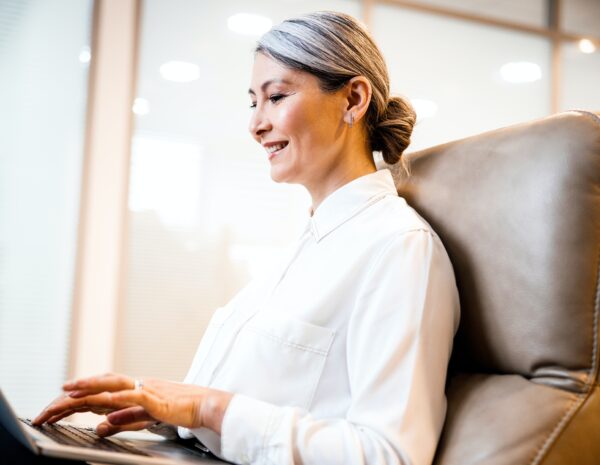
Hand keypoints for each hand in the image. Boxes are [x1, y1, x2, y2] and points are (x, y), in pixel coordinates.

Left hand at [32, 373, 232, 435]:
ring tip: (72, 393)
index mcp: (135, 388)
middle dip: (80, 387)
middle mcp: (138, 384)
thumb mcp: (145, 417)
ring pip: (115, 386)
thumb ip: (123, 420)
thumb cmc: (179, 409)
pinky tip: (105, 405)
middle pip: (104, 382)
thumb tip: (99, 427)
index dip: (84, 390)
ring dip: (92, 389)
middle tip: (59, 391)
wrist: (205, 405)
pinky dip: (119, 401)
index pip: (104, 387)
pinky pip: (135, 398)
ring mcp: (148, 390)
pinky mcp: (158, 400)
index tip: (62, 396)